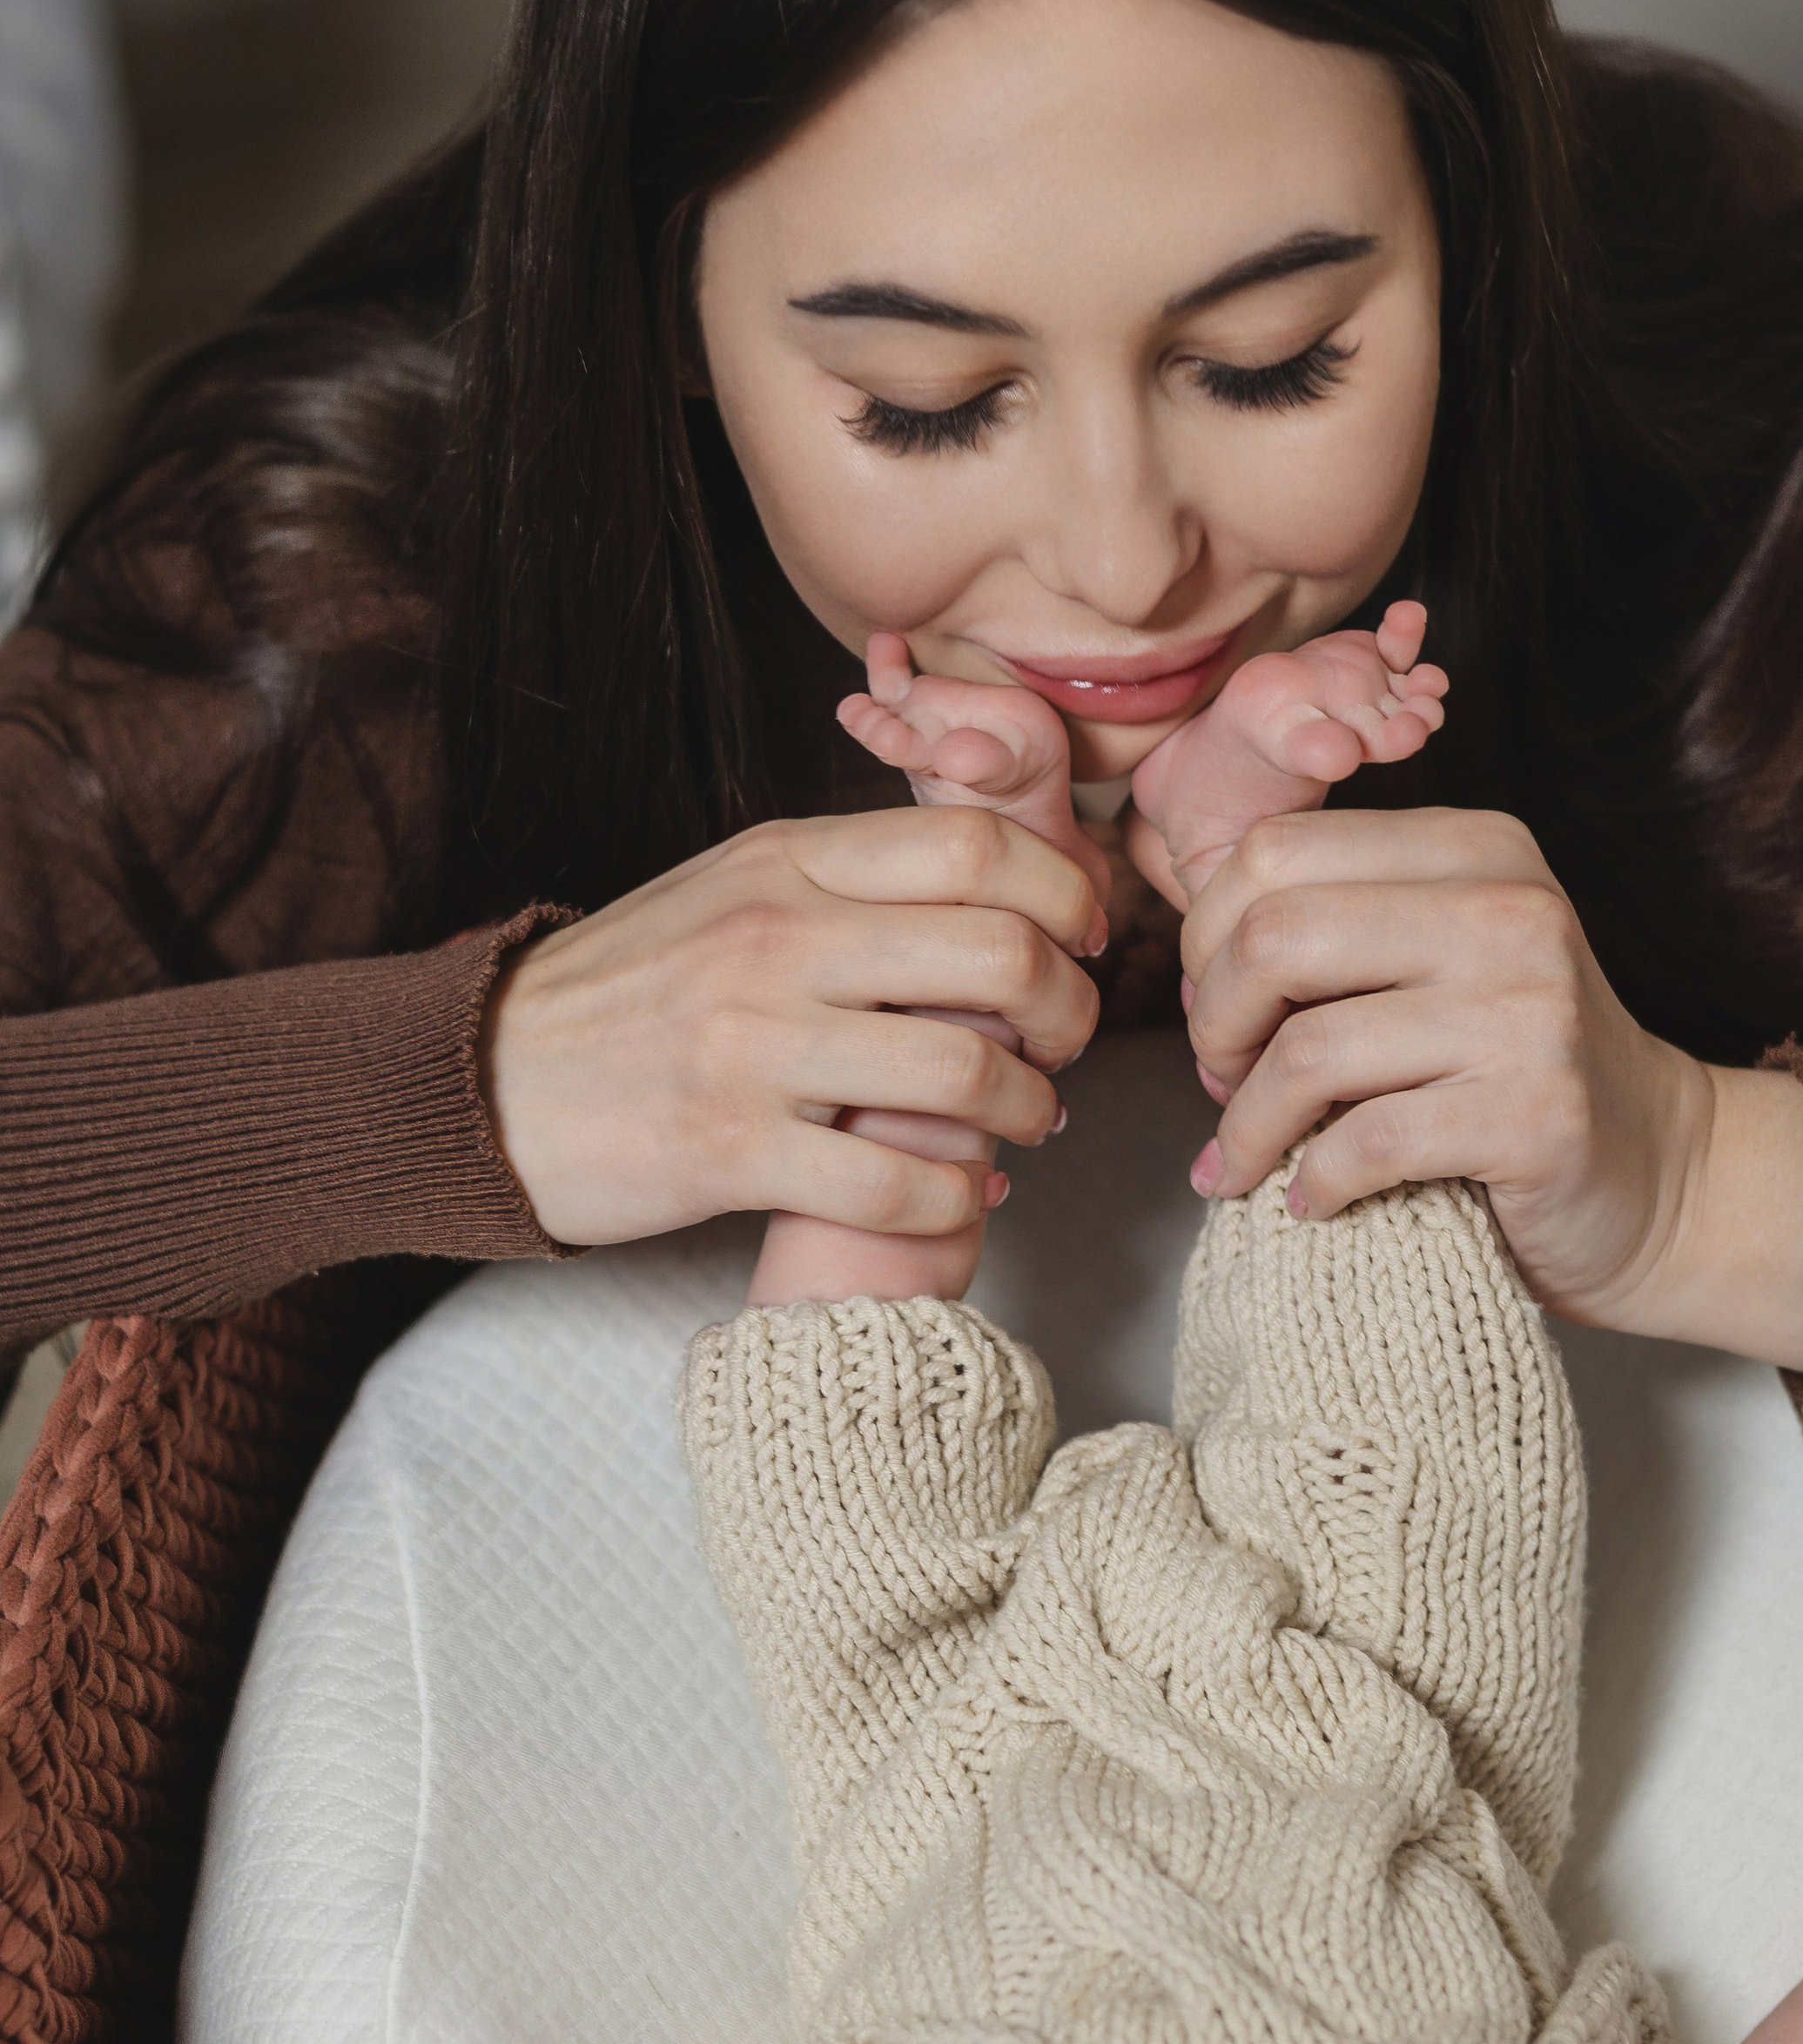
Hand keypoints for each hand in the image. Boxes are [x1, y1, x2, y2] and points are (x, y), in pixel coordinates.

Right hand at [481, 806, 1103, 1247]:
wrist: (482, 1081)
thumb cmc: (631, 989)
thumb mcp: (734, 890)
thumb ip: (851, 879)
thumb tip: (993, 882)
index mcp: (786, 862)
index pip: (975, 844)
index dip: (1062, 891)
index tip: (1079, 937)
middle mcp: (775, 940)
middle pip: (998, 951)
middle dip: (1070, 1008)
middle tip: (1068, 1043)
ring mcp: (752, 1047)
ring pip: (966, 1071)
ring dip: (1031, 1109)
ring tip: (1029, 1124)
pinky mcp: (730, 1150)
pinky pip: (897, 1181)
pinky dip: (957, 1199)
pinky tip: (962, 1196)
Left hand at [1179, 806, 1802, 1365]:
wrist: (1661, 1178)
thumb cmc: (1511, 1073)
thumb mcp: (1436, 959)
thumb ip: (1336, 927)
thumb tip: (1183, 945)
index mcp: (1476, 848)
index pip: (1273, 850)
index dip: (1208, 937)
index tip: (1219, 1009)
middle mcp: (1510, 909)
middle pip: (1275, 935)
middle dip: (1214, 1023)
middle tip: (1222, 1081)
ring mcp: (1530, 1011)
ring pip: (1308, 1050)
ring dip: (1249, 1122)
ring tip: (1246, 1156)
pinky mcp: (1537, 1114)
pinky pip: (1365, 1143)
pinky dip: (1314, 1182)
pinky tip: (1313, 1200)